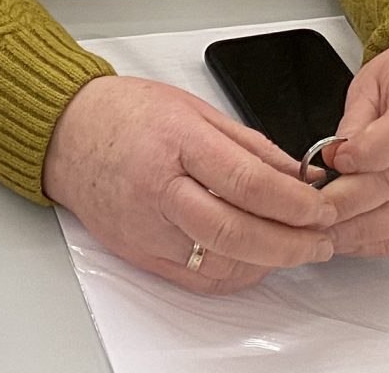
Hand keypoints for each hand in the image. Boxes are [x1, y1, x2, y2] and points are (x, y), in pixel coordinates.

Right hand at [41, 74, 335, 292]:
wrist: (67, 134)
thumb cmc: (125, 114)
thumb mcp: (194, 108)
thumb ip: (249, 144)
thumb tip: (298, 174)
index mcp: (177, 142)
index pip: (248, 182)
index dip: (294, 202)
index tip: (321, 207)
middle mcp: (159, 189)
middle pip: (236, 232)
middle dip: (290, 243)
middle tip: (320, 240)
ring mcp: (146, 226)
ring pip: (219, 262)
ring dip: (268, 262)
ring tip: (296, 249)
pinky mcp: (139, 253)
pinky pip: (196, 279)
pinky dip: (235, 276)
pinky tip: (256, 262)